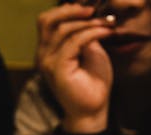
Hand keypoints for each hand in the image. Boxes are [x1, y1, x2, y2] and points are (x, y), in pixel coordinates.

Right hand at [36, 3, 113, 128]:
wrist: (93, 108)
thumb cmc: (92, 81)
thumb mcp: (89, 50)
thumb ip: (83, 34)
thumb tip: (88, 14)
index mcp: (48, 49)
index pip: (47, 21)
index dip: (66, 9)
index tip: (90, 9)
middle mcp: (43, 54)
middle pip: (46, 20)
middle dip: (71, 10)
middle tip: (93, 11)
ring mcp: (48, 62)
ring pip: (62, 29)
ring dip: (88, 22)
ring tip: (107, 24)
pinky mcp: (57, 69)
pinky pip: (73, 42)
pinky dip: (91, 33)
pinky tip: (106, 32)